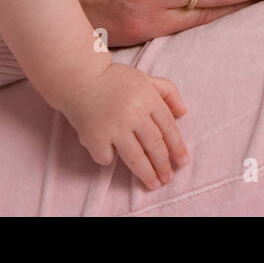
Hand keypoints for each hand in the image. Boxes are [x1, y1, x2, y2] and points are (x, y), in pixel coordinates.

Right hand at [59, 63, 188, 189]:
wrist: (80, 79)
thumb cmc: (115, 80)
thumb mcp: (146, 79)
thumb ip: (168, 92)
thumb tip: (183, 113)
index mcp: (148, 98)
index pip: (168, 128)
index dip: (177, 147)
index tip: (183, 162)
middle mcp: (133, 113)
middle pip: (154, 145)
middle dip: (163, 165)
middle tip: (168, 178)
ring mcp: (114, 126)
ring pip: (136, 157)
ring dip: (146, 173)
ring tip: (153, 183)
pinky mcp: (95, 136)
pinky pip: (107, 157)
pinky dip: (110, 158)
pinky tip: (112, 157)